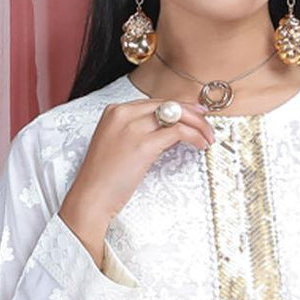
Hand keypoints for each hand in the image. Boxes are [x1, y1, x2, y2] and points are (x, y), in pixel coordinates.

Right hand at [58, 97, 215, 263]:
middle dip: (193, 114)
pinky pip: (178, 132)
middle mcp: (123, 114)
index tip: (196, 115)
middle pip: (168, 104)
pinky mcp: (143, 145)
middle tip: (208, 125)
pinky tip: (200, 145)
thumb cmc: (104, 179)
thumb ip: (141, 134)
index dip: (179, 108)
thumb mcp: (119, 147)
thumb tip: (171, 131)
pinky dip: (194, 136)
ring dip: (198, 126)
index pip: (155, 102)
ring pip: (176, 115)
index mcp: (115, 111)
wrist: (90, 197)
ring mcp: (133, 127)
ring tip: (208, 139)